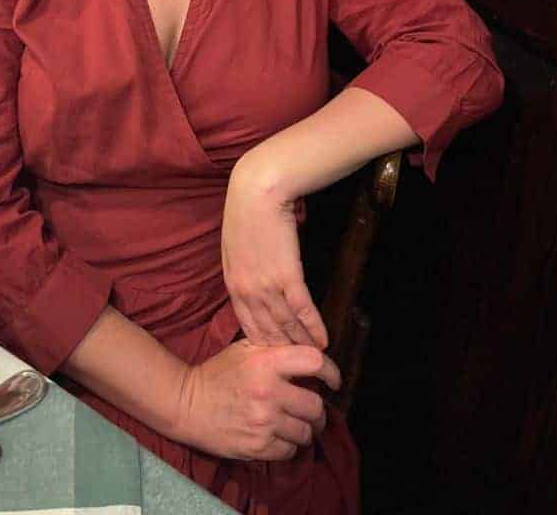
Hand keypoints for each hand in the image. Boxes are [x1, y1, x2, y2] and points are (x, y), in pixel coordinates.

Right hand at [176, 339, 338, 460]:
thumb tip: (309, 352)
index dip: (331, 371)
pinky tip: (278, 435)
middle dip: (317, 409)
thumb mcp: (244, 348)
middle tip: (311, 408)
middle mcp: (269, 392)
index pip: (315, 362)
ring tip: (294, 423)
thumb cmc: (218, 373)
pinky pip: (290, 451)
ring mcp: (264, 422)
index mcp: (266, 362)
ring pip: (306, 432)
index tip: (334, 380)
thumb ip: (276, 347)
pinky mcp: (257, 447)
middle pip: (316, 406)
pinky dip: (288, 445)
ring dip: (304, 429)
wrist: (187, 404)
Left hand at [222, 158, 326, 350]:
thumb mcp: (235, 242)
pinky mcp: (288, 276)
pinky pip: (302, 310)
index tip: (275, 356)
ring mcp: (266, 285)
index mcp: (232, 281)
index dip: (263, 342)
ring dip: (301, 344)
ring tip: (315, 360)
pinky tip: (323, 340)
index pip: (247, 323)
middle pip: (267, 330)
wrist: (258, 189)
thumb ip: (243, 265)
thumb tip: (255, 278)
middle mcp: (247, 290)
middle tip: (298, 368)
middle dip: (283, 350)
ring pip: (285, 325)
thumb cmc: (248, 210)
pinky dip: (314, 327)